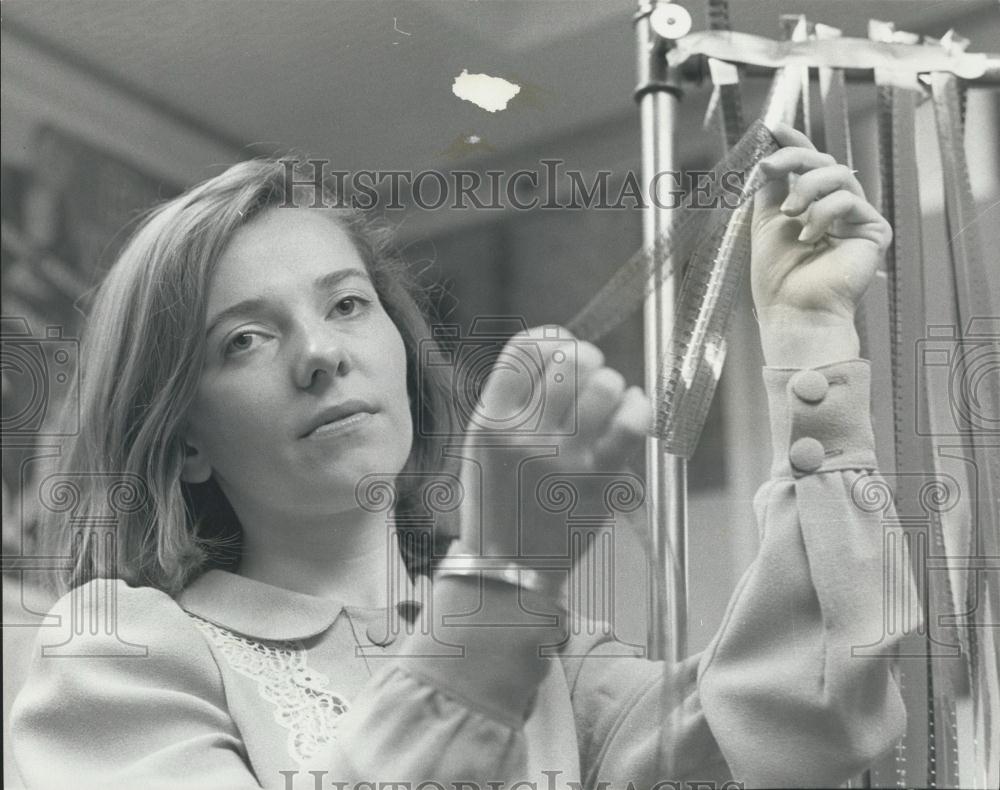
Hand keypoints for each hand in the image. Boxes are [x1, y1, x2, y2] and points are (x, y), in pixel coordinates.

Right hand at [454, 326, 649, 562]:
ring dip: (612, 383)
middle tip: (591, 373)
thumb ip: (510, 403)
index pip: (524, 350)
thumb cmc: (499, 504)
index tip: (564, 344)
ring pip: (603, 384)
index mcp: (490, 422)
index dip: (552, 338)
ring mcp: (563, 457)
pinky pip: (630, 421)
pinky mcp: (598, 478)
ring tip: (610, 396)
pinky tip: (634, 407)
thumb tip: (560, 353)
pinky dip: (638, 405)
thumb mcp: (483, 449)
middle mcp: (525, 435)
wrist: (509, 569)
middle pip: (568, 360)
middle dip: (587, 357)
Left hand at [751, 123, 892, 366]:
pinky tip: (811, 236)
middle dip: (794, 158)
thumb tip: (766, 156)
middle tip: (769, 166)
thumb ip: (770, 189)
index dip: (794, 145)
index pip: (808, 167)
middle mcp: (836, 211)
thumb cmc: (777, 277)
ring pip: (838, 175)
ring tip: (790, 213)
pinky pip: (849, 200)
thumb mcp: (766, 222)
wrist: (792, 310)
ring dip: (807, 188)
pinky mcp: (874, 231)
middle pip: (824, 163)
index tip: (774, 128)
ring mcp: (857, 220)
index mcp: (810, 208)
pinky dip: (824, 213)